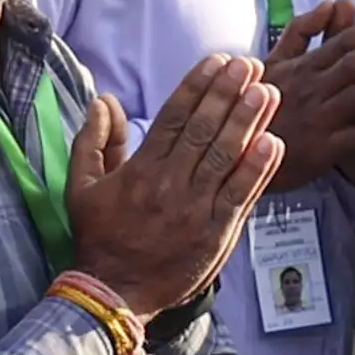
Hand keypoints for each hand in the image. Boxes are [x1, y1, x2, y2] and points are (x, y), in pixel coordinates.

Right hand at [64, 55, 282, 317]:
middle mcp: (169, 184)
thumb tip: (104, 100)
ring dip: (248, 122)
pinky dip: (258, 169)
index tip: (217, 61)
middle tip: (250, 65)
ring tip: (268, 91)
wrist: (113, 293)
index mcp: (140, 170)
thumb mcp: (80, 187)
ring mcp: (195, 209)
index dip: (197, 86)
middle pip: (203, 129)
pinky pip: (240, 195)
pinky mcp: (215, 234)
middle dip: (228, 93)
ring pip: (225, 157)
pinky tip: (273, 143)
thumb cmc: (99, 238)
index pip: (173, 117)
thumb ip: (94, 141)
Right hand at [259, 0, 354, 190]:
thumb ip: (303, 31)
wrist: (232, 149)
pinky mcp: (320, 151)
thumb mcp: (273, 61)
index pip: (345, 41)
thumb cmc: (256, 103)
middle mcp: (311, 89)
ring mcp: (316, 119)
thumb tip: (334, 1)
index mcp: (304, 67)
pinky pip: (354, 140)